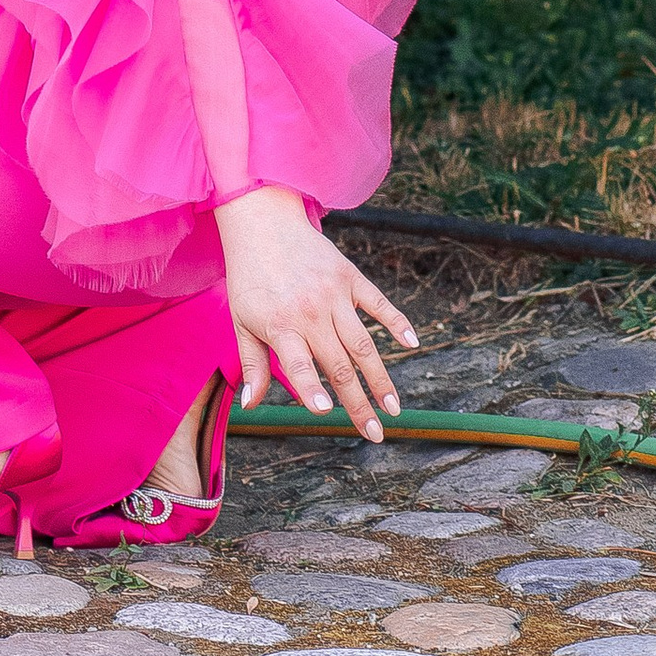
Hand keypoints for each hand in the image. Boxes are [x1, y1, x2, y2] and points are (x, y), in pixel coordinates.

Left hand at [216, 187, 416, 441]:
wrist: (263, 221)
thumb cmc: (250, 277)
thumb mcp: (242, 320)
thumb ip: (252, 365)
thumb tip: (252, 407)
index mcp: (281, 324)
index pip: (299, 363)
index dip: (311, 388)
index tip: (326, 413)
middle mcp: (310, 311)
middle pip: (339, 364)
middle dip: (358, 403)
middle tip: (376, 434)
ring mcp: (333, 294)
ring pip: (363, 343)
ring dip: (380, 377)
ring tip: (394, 407)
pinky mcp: (349, 277)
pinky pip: (378, 303)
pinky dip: (396, 321)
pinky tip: (413, 342)